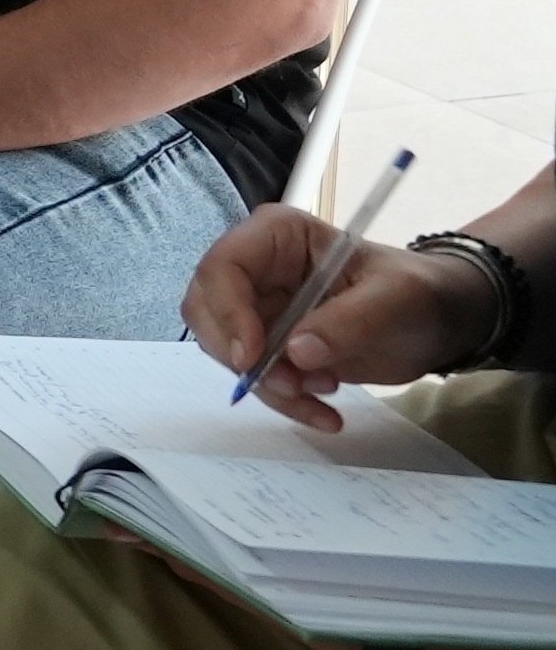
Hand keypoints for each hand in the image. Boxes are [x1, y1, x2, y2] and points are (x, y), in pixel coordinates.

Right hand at [184, 207, 498, 429]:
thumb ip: (349, 321)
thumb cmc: (420, 293)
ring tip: (325, 392)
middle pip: (208, 310)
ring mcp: (259, 307)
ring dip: (269, 383)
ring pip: (227, 350)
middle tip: (290, 386)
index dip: (227, 313)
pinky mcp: (270, 343)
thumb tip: (296, 353)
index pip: (222, 267)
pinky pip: (255, 376)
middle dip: (242, 356)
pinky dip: (285, 401)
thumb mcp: (397, 299)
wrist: (440, 322)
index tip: (253, 359)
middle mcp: (257, 268)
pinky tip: (325, 413)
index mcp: (278, 235)